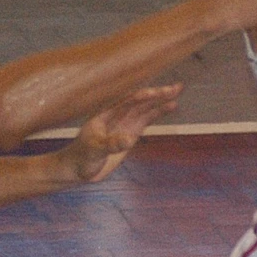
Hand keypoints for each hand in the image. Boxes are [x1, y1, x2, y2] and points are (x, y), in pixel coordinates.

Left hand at [61, 84, 181, 182]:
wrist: (78, 168)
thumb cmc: (81, 157)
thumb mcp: (94, 150)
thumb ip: (110, 144)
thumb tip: (129, 139)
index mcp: (106, 114)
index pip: (125, 101)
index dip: (140, 97)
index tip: (154, 94)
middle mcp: (117, 115)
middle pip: (140, 101)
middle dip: (157, 94)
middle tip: (175, 88)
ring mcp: (125, 123)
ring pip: (146, 108)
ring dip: (161, 100)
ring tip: (177, 91)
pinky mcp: (131, 133)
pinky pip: (147, 119)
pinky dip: (158, 112)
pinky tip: (171, 106)